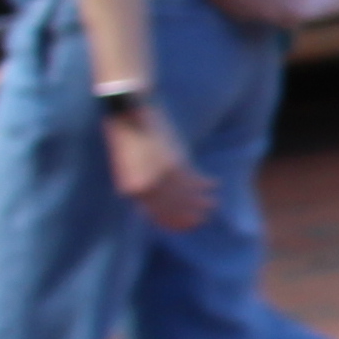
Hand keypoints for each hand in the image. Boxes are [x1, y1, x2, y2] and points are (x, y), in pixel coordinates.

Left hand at [104, 97, 216, 232]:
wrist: (128, 113)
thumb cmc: (124, 136)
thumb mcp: (126, 164)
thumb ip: (140, 182)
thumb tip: (154, 195)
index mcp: (132, 188)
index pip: (156, 214)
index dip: (173, 221)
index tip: (185, 226)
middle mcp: (147, 187)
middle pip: (174, 207)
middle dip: (190, 214)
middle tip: (204, 219)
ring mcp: (161, 175)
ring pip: (187, 195)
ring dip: (202, 201)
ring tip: (213, 204)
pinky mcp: (174, 162)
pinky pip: (193, 178)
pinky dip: (204, 183)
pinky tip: (214, 184)